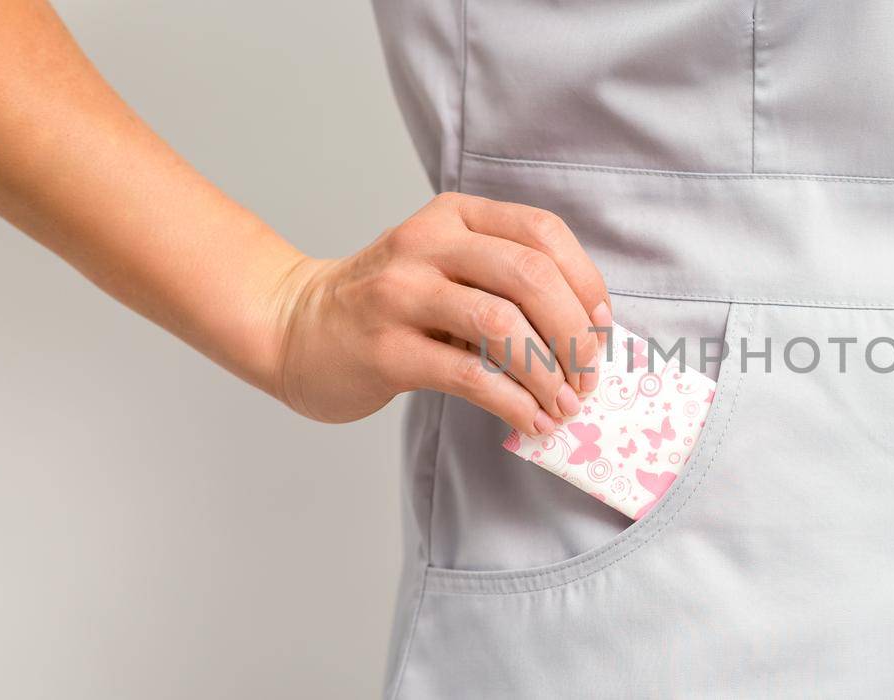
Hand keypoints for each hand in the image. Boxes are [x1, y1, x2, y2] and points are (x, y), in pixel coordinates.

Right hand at [267, 193, 611, 432]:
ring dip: (548, 373)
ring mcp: (401, 294)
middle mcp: (427, 245)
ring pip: (502, 324)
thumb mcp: (444, 266)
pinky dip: (513, 402)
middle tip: (587, 378)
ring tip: (564, 406)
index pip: (542, 232)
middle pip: (531, 276)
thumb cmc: (387, 304)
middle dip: (575, 335)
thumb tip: (585, 335)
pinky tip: (530, 421)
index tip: (600, 328)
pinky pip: (469, 375)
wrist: (293, 327)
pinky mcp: (385, 349)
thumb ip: (504, 280)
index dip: (585, 283)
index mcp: (454, 217)